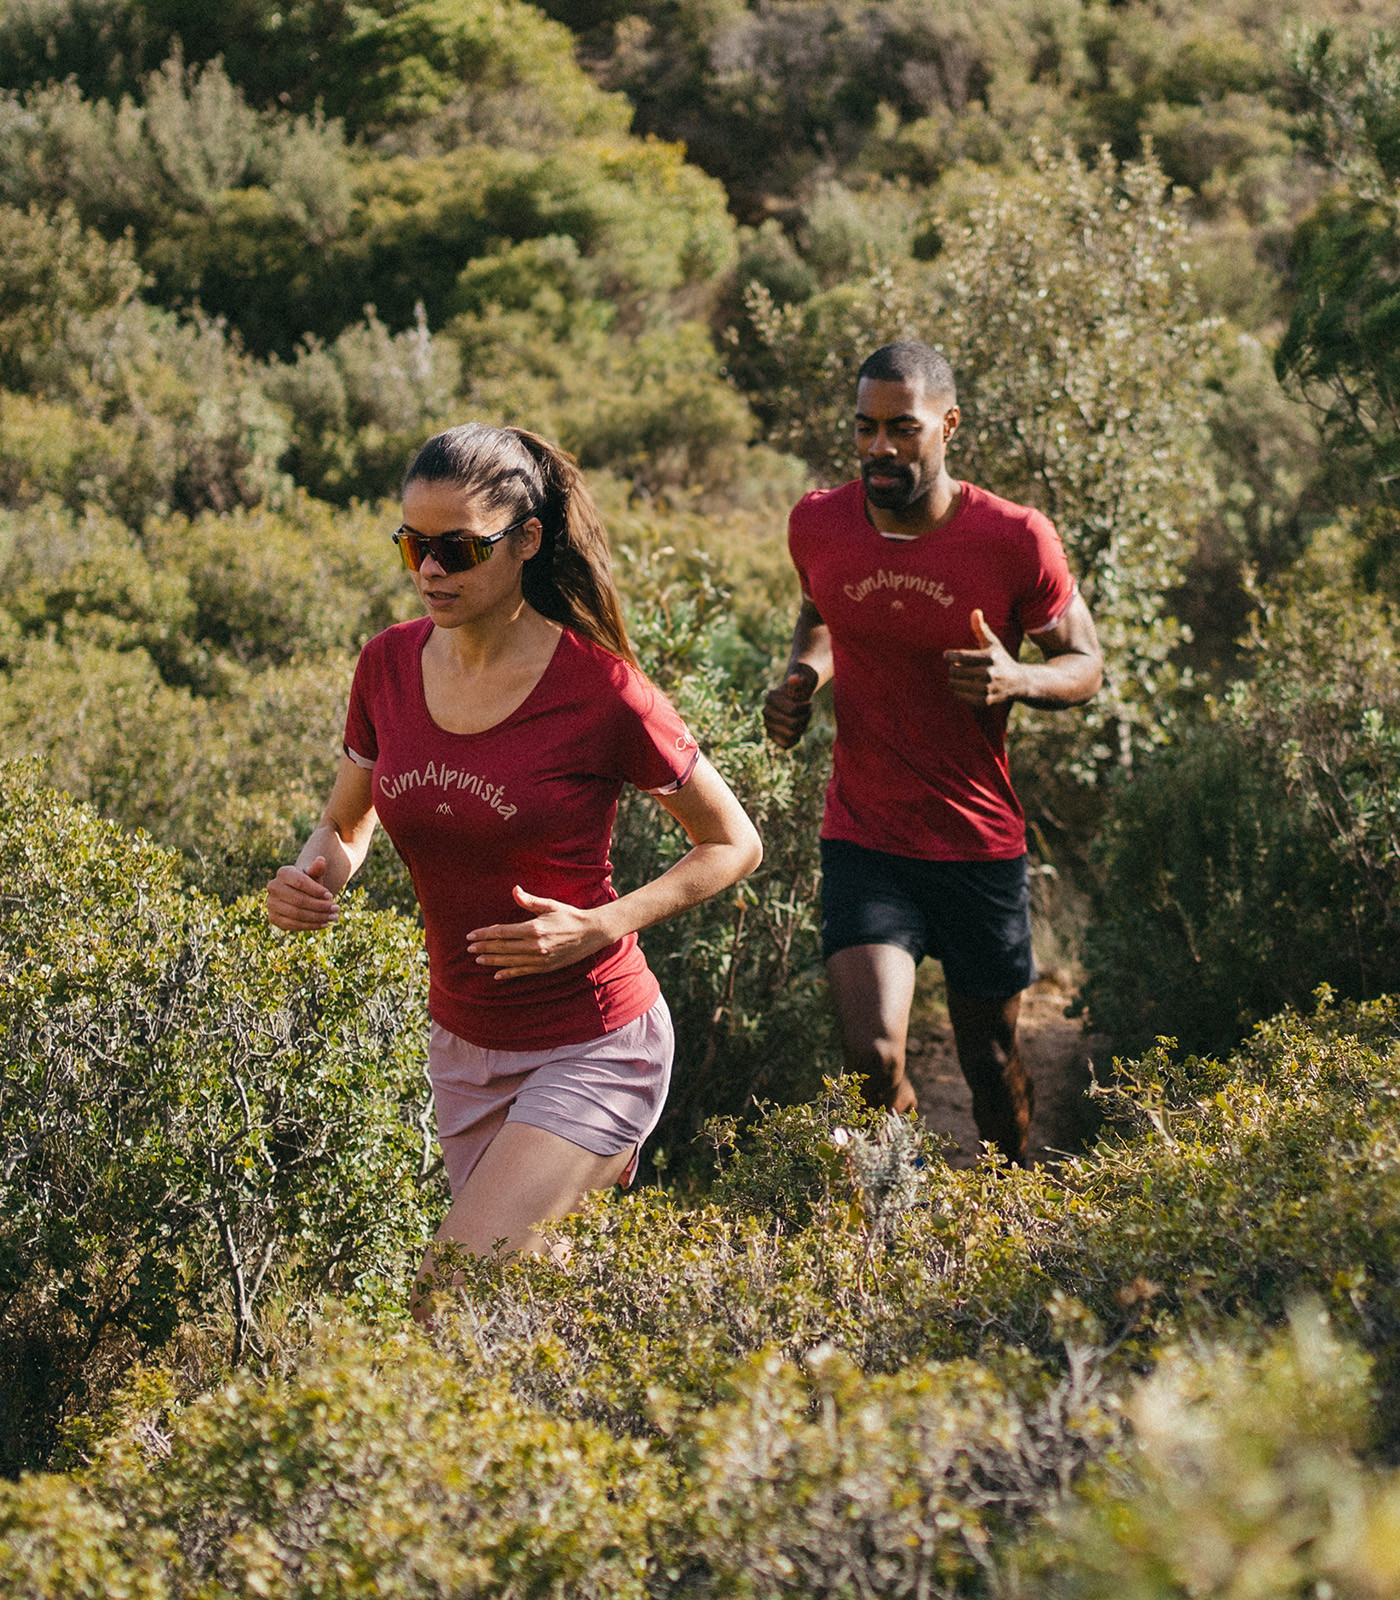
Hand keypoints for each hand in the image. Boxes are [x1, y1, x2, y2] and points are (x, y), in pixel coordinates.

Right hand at [267, 856, 338, 931]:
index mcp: (283, 872)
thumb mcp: (315, 875)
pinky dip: (310, 926)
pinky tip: (324, 924)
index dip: (316, 890)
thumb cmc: (310, 883)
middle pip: (299, 900)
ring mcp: (271, 904)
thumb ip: (317, 869)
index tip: (331, 896)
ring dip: (318, 917)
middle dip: (320, 906)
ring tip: (333, 917)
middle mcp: (273, 887)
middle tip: (336, 909)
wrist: (300, 893)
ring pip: (297, 914)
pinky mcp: (274, 918)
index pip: (300, 882)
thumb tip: (321, 860)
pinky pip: (293, 925)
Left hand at [466, 886, 618, 979]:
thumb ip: (530, 901)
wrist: (592, 933)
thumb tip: (514, 890)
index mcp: (533, 928)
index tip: (471, 936)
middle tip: (469, 949)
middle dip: (484, 948)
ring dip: (493, 961)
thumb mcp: (550, 905)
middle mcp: (535, 946)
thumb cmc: (569, 916)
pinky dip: (509, 974)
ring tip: (478, 961)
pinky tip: (497, 976)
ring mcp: (540, 958)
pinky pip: (523, 972)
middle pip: (503, 948)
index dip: (484, 935)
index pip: (502, 933)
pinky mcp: (545, 967)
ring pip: (510, 961)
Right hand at [763, 664, 818, 747]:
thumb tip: (795, 678)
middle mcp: (766, 712)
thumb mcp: (802, 683)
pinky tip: (798, 729)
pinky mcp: (772, 736)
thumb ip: (799, 681)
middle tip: (808, 711)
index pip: (794, 710)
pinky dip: (795, 738)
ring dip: (802, 727)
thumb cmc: (800, 690)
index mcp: (771, 697)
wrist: (796, 698)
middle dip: (805, 718)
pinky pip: (786, 744)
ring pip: (791, 735)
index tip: (808, 702)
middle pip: (793, 724)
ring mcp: (767, 725)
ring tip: (803, 719)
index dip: (806, 707)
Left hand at [944, 609, 1026, 706]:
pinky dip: (959, 690)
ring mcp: (987, 689)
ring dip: (954, 679)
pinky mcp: (985, 701)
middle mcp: (989, 674)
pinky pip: (961, 696)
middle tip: (955, 666)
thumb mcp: (993, 643)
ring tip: (958, 675)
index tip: (947, 655)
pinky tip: (963, 685)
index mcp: (990, 657)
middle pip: (955, 671)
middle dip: (953, 668)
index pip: (960, 657)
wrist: (1018, 683)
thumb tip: (975, 611)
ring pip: (956, 684)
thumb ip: (981, 629)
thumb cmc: (1001, 659)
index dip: (950, 656)